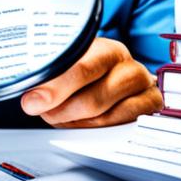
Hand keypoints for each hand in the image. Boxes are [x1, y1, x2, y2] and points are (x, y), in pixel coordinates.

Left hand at [19, 38, 161, 126]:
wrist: (114, 76)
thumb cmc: (86, 69)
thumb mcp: (68, 63)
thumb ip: (51, 75)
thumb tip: (30, 95)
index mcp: (108, 49)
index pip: (83, 68)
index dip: (56, 88)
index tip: (33, 101)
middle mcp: (129, 67)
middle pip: (95, 99)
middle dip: (62, 110)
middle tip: (42, 111)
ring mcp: (143, 89)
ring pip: (106, 117)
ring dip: (77, 122)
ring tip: (59, 116)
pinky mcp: (150, 109)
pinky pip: (122, 129)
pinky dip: (98, 130)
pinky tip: (81, 123)